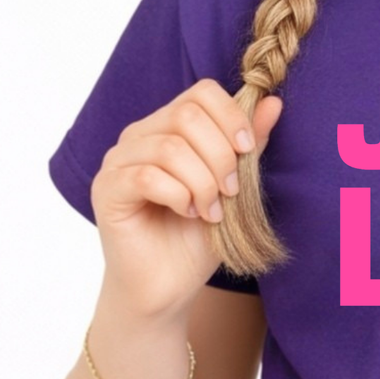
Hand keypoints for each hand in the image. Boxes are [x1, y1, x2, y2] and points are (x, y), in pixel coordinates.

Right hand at [89, 79, 282, 318]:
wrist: (167, 286)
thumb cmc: (197, 236)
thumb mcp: (235, 185)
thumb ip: (250, 144)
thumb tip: (273, 102)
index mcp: (168, 126)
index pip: (201, 92)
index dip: (232, 116)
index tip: (248, 151)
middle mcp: (139, 136)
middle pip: (186, 115)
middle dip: (221, 155)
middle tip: (230, 192)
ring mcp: (118, 161)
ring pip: (170, 147)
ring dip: (203, 182)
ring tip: (211, 210)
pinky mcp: (106, 190)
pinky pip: (146, 176)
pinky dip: (178, 196)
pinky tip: (187, 214)